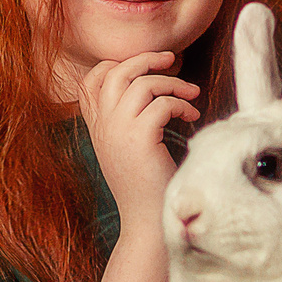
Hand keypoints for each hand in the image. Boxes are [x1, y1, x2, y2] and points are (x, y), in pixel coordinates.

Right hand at [79, 50, 201, 224]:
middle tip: (171, 59)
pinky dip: (182, 105)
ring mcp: (118, 131)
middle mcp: (103, 126)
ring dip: (172, 83)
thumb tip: (149, 91)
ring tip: (192, 94)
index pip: (89, 81)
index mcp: (97, 128)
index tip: (145, 69)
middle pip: (115, 71)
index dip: (114, 65)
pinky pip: (162, 104)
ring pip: (142, 83)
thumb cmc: (146, 188)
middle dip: (146, 58)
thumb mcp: (128, 150)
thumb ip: (128, 122)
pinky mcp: (140, 138)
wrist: (147, 222)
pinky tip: (192, 117)